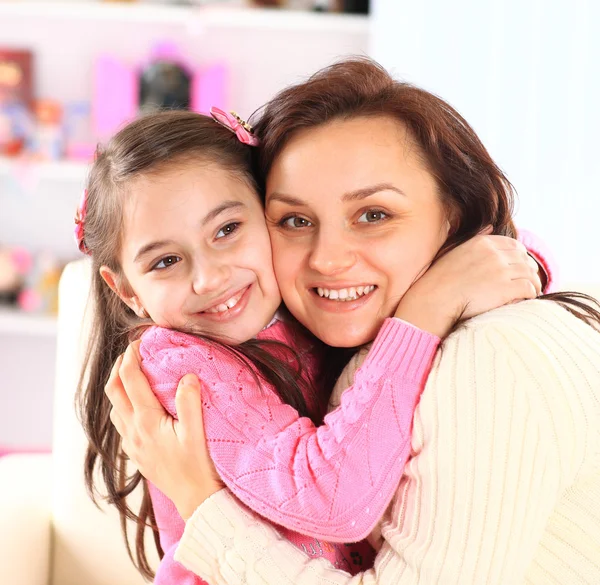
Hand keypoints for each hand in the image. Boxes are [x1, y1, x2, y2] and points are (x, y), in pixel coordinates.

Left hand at [105, 342, 224, 519]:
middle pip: (113, 390)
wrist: (195, 499)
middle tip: (133, 352)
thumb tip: (186, 375)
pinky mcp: (135, 453)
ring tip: (134, 374)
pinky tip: (138, 405)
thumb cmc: (199, 467)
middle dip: (119, 367)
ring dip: (119, 386)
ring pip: (114, 407)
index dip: (131, 357)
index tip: (139, 342)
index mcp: (146, 421)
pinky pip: (120, 423)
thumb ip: (189, 402)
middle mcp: (133, 431)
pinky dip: (123, 404)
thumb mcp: (197, 432)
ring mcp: (131, 443)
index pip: (130, 380)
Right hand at [395, 232, 540, 337]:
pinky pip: (529, 288)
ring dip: (533, 283)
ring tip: (531, 292)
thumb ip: (475, 237)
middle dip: (528, 270)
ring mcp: (501, 271)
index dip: (520, 257)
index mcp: (482, 243)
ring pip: (530, 274)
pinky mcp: (506, 288)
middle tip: (528, 281)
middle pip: (525, 259)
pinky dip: (531, 294)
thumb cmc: (439, 280)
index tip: (518, 267)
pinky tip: (526, 299)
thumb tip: (491, 225)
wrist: (434, 300)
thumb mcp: (454, 250)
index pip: (514, 245)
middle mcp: (494, 254)